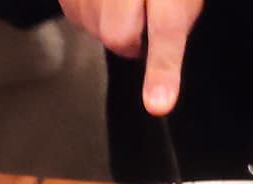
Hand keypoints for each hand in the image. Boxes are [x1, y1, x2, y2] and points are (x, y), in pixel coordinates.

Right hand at [58, 0, 202, 114]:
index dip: (163, 65)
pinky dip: (90, 14)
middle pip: (117, 32)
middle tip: (142, 28)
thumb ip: (177, 16)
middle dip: (130, 42)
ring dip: (108, 26)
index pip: (165, 25)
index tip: (159, 103)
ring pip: (92, 26)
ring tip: (123, 1)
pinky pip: (75, 14)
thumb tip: (163, 63)